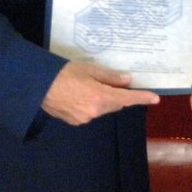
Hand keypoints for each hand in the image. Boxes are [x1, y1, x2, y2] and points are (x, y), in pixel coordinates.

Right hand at [42, 61, 159, 125]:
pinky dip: (90, 105)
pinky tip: (79, 95)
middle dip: (117, 95)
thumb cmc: (62, 73)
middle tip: (115, 83)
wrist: (36, 86)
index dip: (142, 98)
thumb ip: (109, 77)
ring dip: (102, 100)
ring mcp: (84, 119)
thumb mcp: (89, 69)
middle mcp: (95, 112)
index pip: (127, 99)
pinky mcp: (74, 121)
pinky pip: (89, 113)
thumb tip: (126, 81)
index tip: (156, 98)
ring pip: (102, 109)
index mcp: (100, 98)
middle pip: (114, 105)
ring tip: (89, 86)